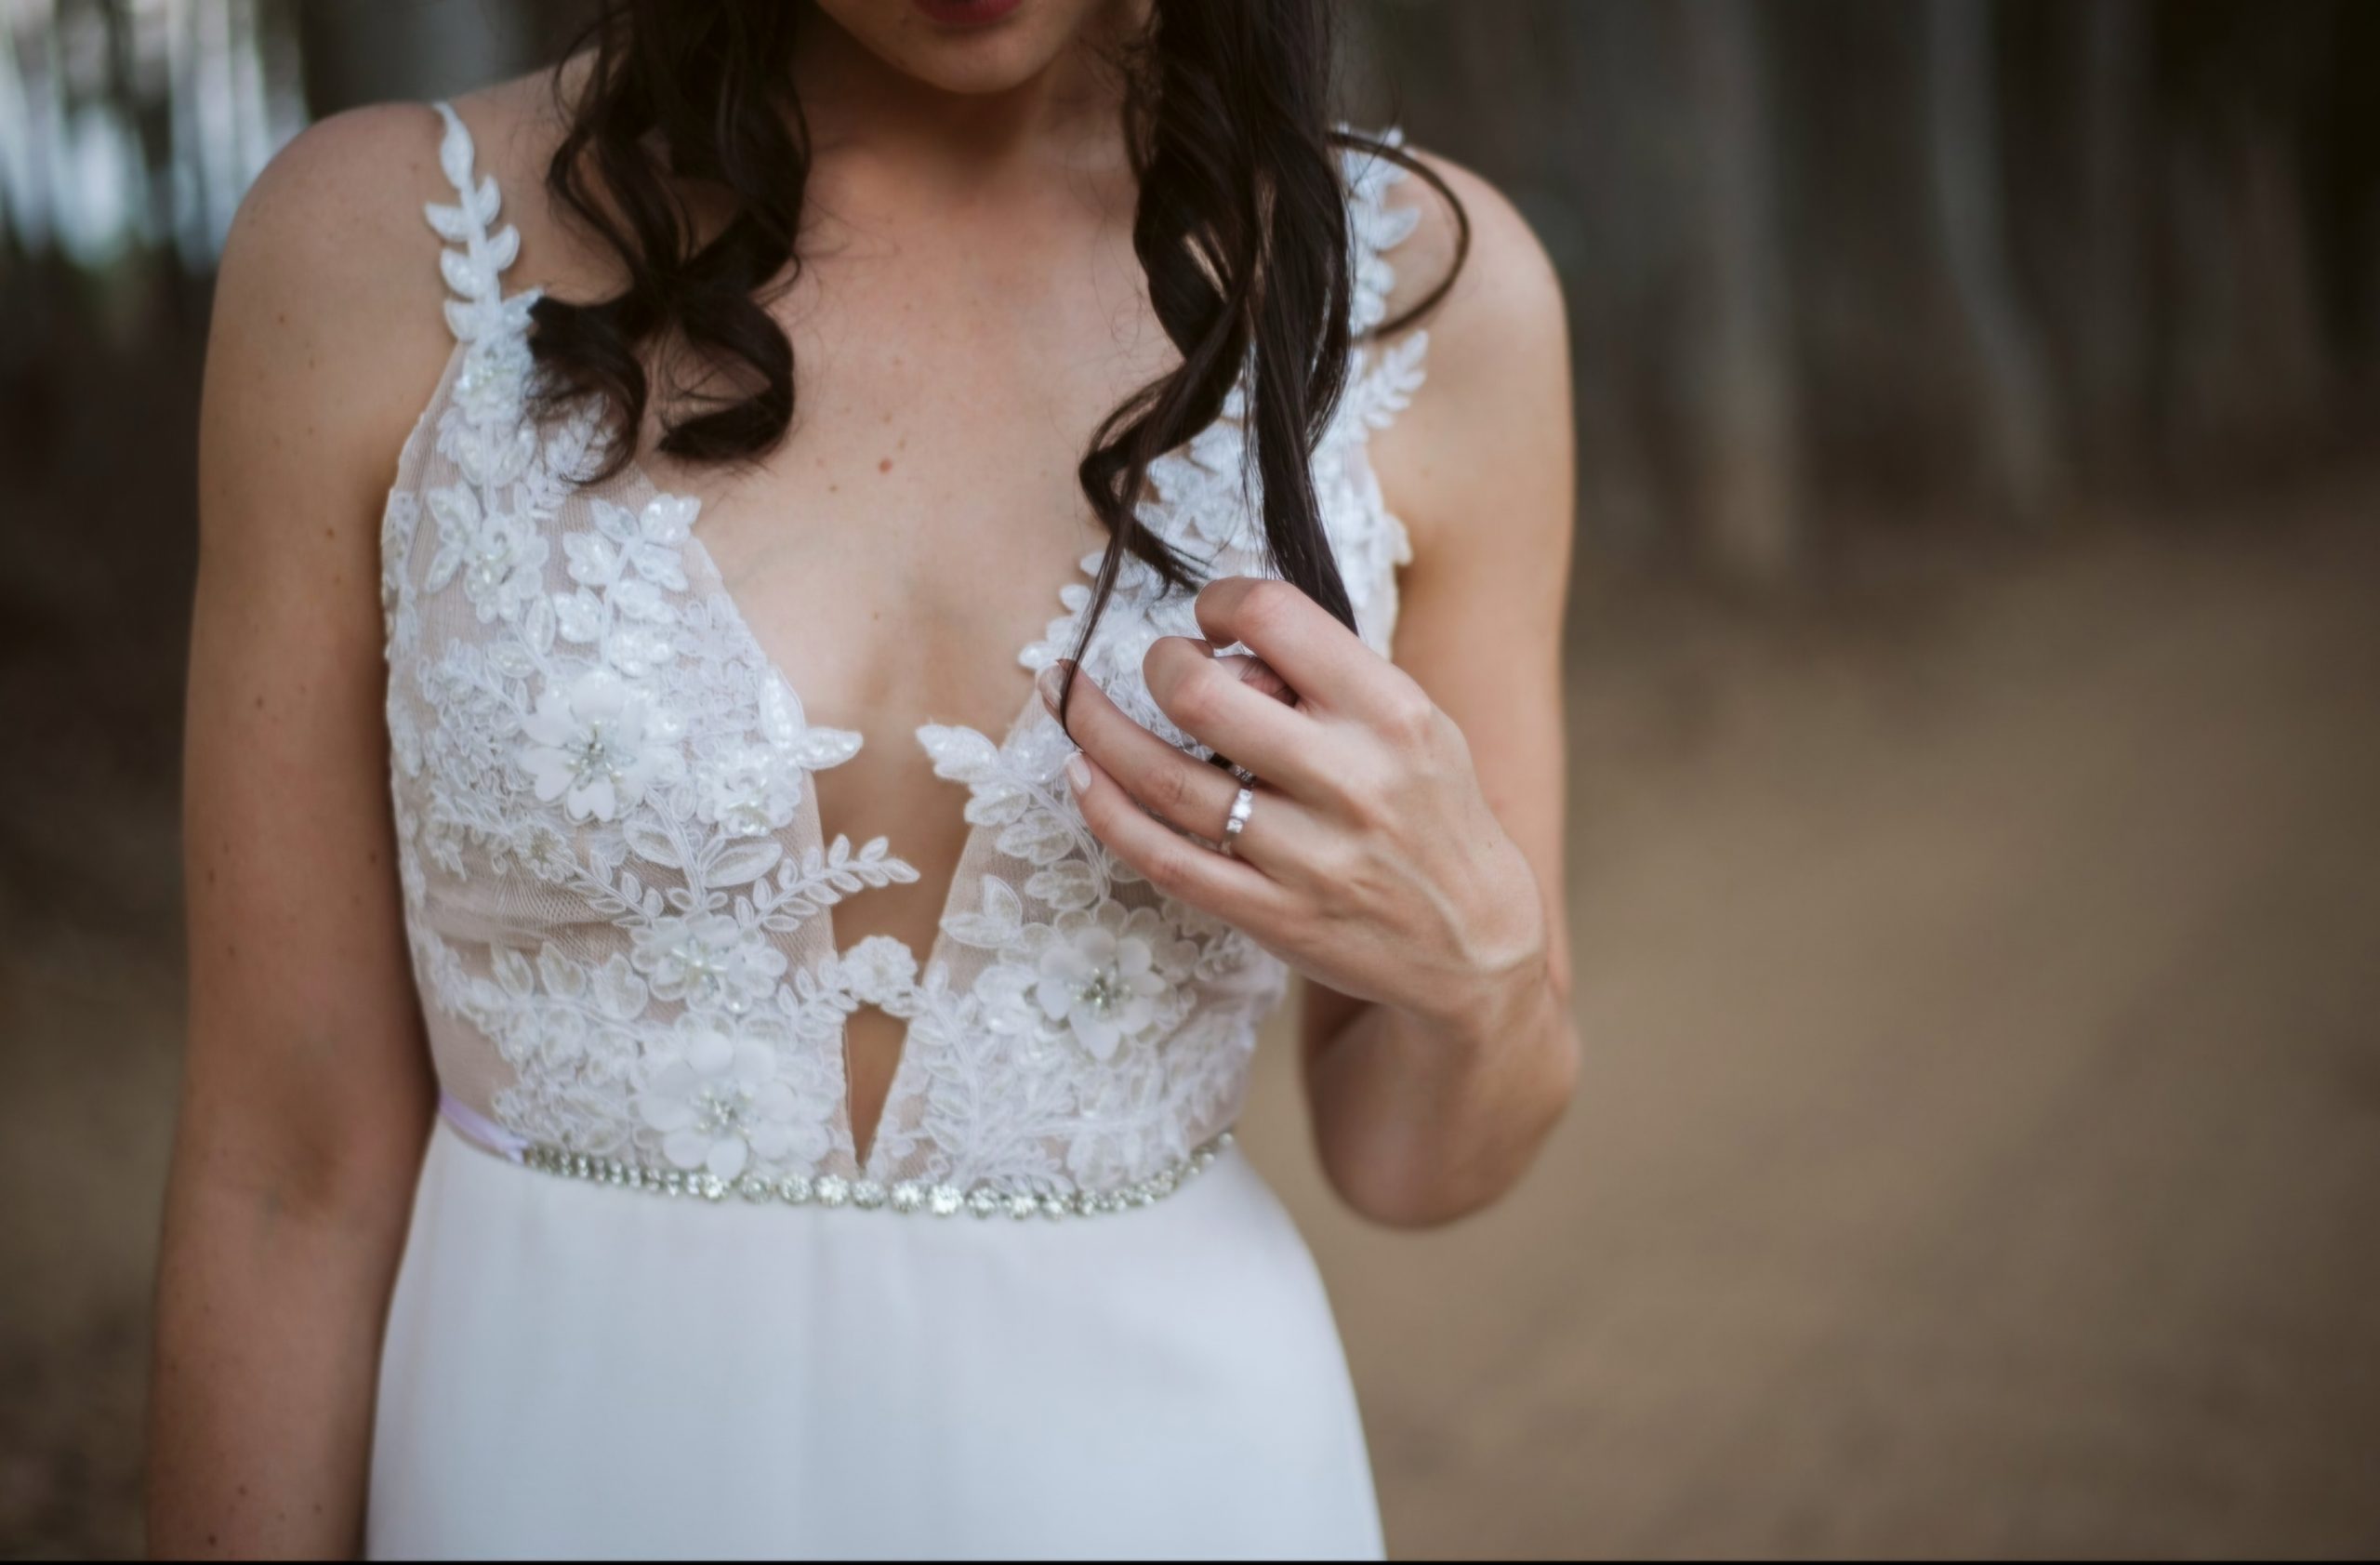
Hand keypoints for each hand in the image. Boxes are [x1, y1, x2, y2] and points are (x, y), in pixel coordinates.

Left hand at [1043, 576, 1550, 1043]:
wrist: (1473, 943)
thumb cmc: (1430, 811)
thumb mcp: (1416, 722)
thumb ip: (1331, 679)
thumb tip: (1224, 641)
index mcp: (1390, 712)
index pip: (1276, 616)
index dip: (1221, 601)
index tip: (1211, 617)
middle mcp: (1349, 780)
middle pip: (1202, 697)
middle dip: (1159, 664)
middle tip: (1160, 665)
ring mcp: (1306, 855)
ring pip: (1166, 782)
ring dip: (1099, 731)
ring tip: (1070, 698)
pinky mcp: (1271, 915)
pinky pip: (1164, 859)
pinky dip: (1108, 813)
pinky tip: (1080, 777)